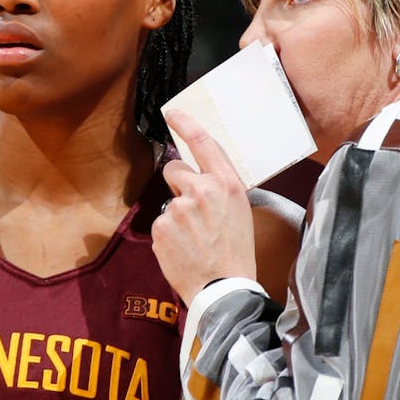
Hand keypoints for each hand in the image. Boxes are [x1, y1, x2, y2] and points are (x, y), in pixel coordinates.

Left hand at [152, 110, 256, 304]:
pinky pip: (161, 225)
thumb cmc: (236, 252)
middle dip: (178, 185)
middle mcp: (201, 190)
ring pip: (168, 203)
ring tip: (194, 240)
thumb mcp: (239, 211)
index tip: (172, 113)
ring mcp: (178, 208)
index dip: (186, 124)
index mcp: (226, 184)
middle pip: (174, 170)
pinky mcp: (161, 227)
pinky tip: (184, 250)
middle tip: (192, 212)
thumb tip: (198, 180)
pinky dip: (169, 236)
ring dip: (177, 217)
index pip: (203, 143)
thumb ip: (217, 190)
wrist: (224, 287)